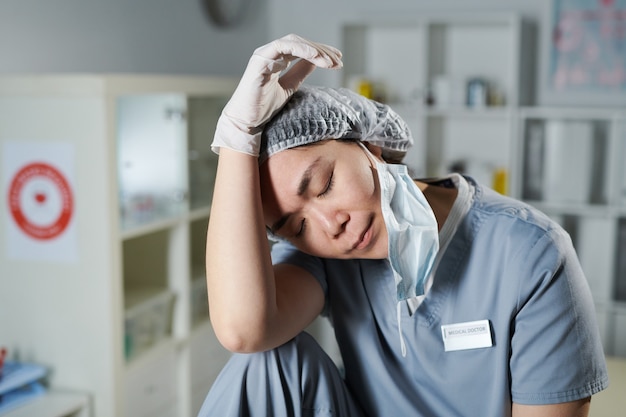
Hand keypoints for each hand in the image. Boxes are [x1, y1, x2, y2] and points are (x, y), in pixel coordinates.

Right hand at [212, 34, 342, 155]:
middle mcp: (270, 54)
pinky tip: (316, 58)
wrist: (247, 122)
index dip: (321, 52)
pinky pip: (282, 47)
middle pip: (301, 43)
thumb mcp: (289, 87)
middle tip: (338, 61)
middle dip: (322, 51)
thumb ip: (300, 72)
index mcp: (277, 59)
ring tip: (330, 61)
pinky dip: (301, 49)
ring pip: (294, 42)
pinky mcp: (259, 60)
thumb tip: (317, 60)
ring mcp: (264, 55)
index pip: (302, 49)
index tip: (338, 61)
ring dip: (314, 50)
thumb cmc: (263, 108)